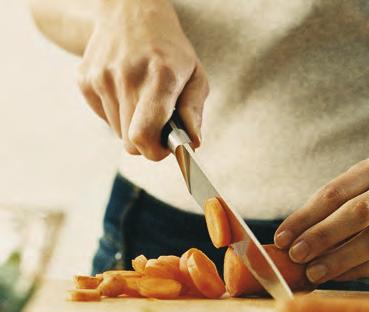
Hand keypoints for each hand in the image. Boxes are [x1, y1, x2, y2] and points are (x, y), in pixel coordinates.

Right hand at [77, 0, 208, 159]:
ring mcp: (101, 77)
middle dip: (147, 142)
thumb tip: (192, 143)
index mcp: (159, 78)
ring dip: (132, 126)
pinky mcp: (84, 80)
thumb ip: (193, 112)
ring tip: (142, 100)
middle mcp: (126, 77)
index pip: (143, 135)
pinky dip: (117, 114)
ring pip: (118, 133)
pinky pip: (104, 118)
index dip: (154, 152)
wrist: (130, 13)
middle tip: (158, 124)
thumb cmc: (170, 51)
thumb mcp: (195, 76)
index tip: (164, 148)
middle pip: (130, 143)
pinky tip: (125, 91)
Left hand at [274, 157, 368, 283]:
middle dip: (323, 236)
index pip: (335, 192)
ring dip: (340, 258)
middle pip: (359, 212)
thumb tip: (288, 242)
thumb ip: (326, 213)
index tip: (281, 239)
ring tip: (313, 272)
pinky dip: (359, 270)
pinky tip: (337, 277)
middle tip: (296, 255)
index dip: (305, 217)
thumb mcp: (357, 196)